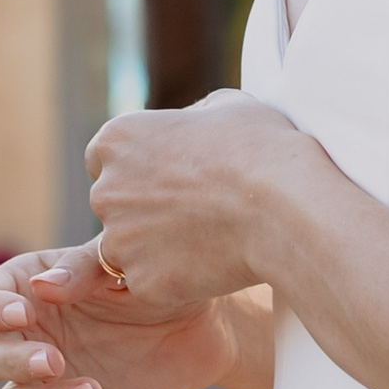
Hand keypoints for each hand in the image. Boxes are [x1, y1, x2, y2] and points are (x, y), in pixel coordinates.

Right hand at [0, 244, 237, 388]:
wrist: (204, 323)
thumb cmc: (159, 278)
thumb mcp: (125, 263)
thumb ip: (82, 271)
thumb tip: (38, 289)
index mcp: (26, 289)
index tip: (23, 315)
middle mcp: (27, 336)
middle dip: (13, 364)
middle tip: (54, 363)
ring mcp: (46, 381)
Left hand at [86, 92, 307, 308]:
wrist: (284, 206)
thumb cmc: (262, 149)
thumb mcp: (228, 106)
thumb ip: (194, 114)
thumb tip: (193, 121)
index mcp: (118, 140)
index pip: (104, 158)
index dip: (139, 168)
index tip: (171, 175)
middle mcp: (106, 190)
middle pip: (115, 205)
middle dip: (146, 209)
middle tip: (197, 209)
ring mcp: (120, 241)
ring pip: (131, 249)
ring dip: (159, 247)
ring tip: (212, 237)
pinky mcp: (143, 282)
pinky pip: (155, 283)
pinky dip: (179, 278)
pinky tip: (215, 262)